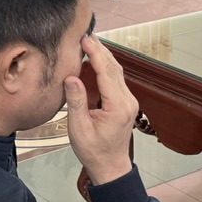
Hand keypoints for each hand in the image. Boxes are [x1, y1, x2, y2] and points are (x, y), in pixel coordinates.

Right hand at [64, 35, 136, 185]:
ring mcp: (129, 101)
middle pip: (114, 67)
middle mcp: (127, 101)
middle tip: (85, 34)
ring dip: (104, 55)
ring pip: (117, 71)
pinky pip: (117, 78)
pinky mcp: (126, 103)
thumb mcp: (79, 129)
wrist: (111, 167)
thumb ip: (76, 102)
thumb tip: (71, 77)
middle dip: (100, 49)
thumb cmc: (93, 151)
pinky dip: (106, 66)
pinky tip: (96, 59)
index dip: (95, 53)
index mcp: (117, 107)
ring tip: (89, 42)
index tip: (85, 39)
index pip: (107, 72)